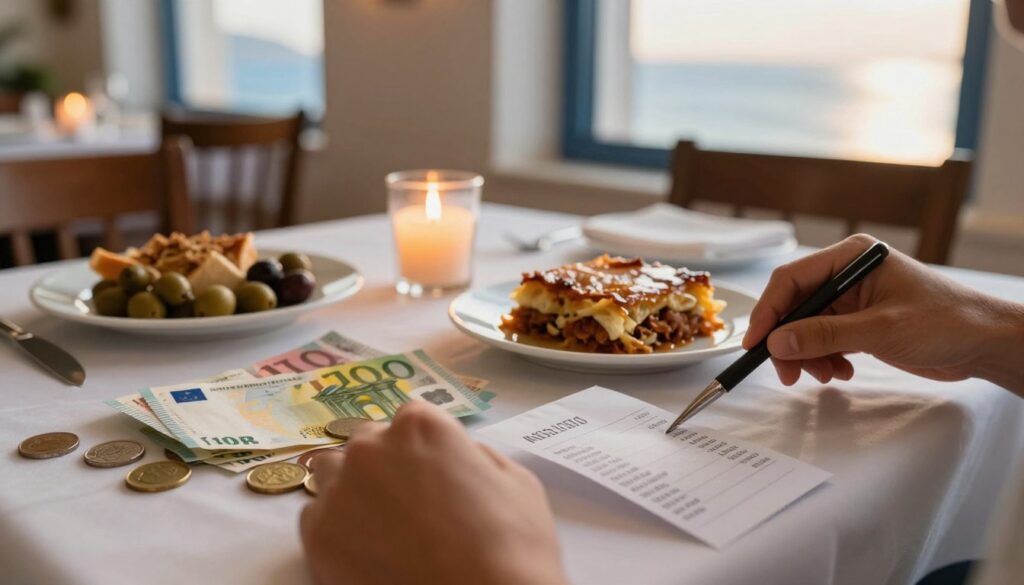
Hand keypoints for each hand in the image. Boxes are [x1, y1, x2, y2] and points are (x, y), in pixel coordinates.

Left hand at [300, 401, 566, 584]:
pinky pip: (316, 517)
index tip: (432, 469)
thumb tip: (459, 457)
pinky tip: (366, 552)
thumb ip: (478, 456)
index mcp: (422, 426)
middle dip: (385, 464)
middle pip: (367, 441)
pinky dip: (336, 529)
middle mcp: (372, 448)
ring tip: (380, 525)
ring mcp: (340, 491)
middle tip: (409, 502)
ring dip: (351, 489)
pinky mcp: (317, 536)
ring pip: (331, 473)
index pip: (410, 417)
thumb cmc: (512, 549)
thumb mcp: (517, 484)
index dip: (423, 445)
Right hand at [743, 234, 1023, 393]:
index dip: (769, 311)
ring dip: (807, 355)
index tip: (755, 343)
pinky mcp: (859, 322)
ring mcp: (853, 300)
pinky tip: (841, 371)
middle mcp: (847, 274)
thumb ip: (824, 335)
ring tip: (825, 375)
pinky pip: (824, 339)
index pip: (792, 279)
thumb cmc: (947, 322)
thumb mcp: (880, 329)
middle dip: (788, 341)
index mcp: (851, 257)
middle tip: (787, 372)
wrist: (985, 344)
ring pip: (806, 327)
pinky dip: (824, 358)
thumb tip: (777, 343)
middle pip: (795, 305)